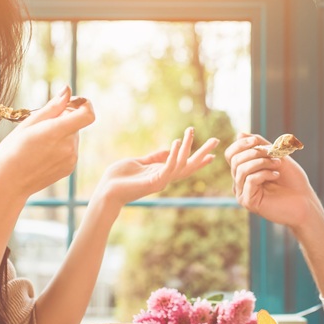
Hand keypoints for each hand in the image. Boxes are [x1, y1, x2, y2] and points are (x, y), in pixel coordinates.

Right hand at [0, 87, 94, 197]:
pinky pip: (70, 149)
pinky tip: (43, 154)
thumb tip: (67, 91)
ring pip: (73, 136)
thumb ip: (52, 107)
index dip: (84, 105)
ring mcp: (71, 159)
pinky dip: (60, 147)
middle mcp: (68, 147)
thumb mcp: (28, 124)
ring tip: (39, 143)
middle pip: (76, 123)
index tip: (73, 103)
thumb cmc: (12, 150)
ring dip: (61, 134)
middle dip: (63, 119)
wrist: (8, 183)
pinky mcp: (70, 168)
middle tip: (41, 127)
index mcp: (56, 132)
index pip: (87, 115)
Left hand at [97, 127, 218, 205]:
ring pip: (180, 163)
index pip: (184, 166)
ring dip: (187, 147)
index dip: (198, 160)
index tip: (213, 154)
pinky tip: (177, 142)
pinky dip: (173, 155)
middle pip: (189, 166)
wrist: (106, 191)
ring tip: (190, 131)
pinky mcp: (153, 182)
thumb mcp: (138, 162)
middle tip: (217, 140)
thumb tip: (167, 149)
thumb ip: (153, 157)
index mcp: (161, 173)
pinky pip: (168, 168)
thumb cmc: (119, 178)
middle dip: (203, 153)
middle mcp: (164, 178)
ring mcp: (160, 181)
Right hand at [224, 132, 317, 228]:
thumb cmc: (292, 180)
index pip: (231, 154)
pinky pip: (249, 180)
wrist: (305, 202)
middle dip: (255, 153)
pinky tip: (276, 176)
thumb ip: (259, 144)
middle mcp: (240, 183)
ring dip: (262, 162)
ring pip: (241, 169)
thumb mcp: (276, 155)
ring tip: (278, 164)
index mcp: (244, 171)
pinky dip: (264, 174)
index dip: (240, 144)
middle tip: (274, 154)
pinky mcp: (248, 202)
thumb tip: (239, 134)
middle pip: (235, 160)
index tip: (256, 141)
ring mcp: (243, 193)